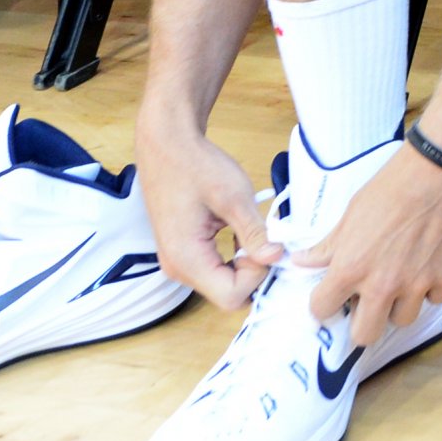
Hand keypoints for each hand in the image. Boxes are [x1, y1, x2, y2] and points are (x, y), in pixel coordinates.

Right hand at [136, 122, 282, 308]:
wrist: (167, 144)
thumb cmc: (195, 165)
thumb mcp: (234, 197)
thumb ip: (254, 233)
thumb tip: (274, 258)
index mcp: (186, 259)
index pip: (231, 296)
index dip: (256, 276)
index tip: (266, 245)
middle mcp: (177, 268)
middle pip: (227, 293)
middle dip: (252, 271)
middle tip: (264, 237)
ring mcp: (177, 260)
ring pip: (222, 281)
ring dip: (244, 262)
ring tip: (251, 229)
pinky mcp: (182, 251)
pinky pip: (214, 267)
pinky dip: (233, 255)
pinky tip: (240, 229)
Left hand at [301, 144, 441, 348]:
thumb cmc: (393, 184)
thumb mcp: (353, 212)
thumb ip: (328, 245)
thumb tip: (301, 261)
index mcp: (352, 267)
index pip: (322, 309)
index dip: (324, 302)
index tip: (332, 295)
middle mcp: (383, 284)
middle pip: (365, 335)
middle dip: (362, 322)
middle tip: (367, 303)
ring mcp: (418, 284)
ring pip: (403, 320)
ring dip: (399, 304)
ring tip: (401, 279)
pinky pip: (434, 298)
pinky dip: (430, 287)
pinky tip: (428, 264)